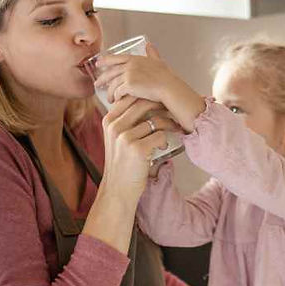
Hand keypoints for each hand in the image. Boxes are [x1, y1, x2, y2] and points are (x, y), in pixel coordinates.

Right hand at [83, 95, 178, 252]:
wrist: (117, 190)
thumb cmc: (121, 163)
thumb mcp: (116, 139)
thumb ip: (126, 120)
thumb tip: (148, 100)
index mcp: (108, 120)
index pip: (130, 96)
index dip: (149, 95)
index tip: (162, 99)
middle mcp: (114, 126)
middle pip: (143, 103)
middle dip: (162, 105)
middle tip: (174, 110)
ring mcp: (124, 137)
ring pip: (155, 120)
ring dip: (169, 123)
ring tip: (175, 127)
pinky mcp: (137, 150)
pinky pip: (159, 135)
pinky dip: (165, 140)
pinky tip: (165, 146)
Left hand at [94, 42, 177, 104]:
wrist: (168, 87)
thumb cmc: (166, 77)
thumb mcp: (158, 61)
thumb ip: (152, 53)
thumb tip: (149, 44)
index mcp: (135, 59)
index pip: (116, 58)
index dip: (105, 60)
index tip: (98, 63)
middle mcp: (129, 65)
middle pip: (111, 72)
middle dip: (102, 78)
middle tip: (97, 84)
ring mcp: (128, 75)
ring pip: (113, 84)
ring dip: (110, 92)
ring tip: (110, 99)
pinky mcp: (129, 85)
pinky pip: (117, 92)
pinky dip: (116, 97)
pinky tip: (116, 101)